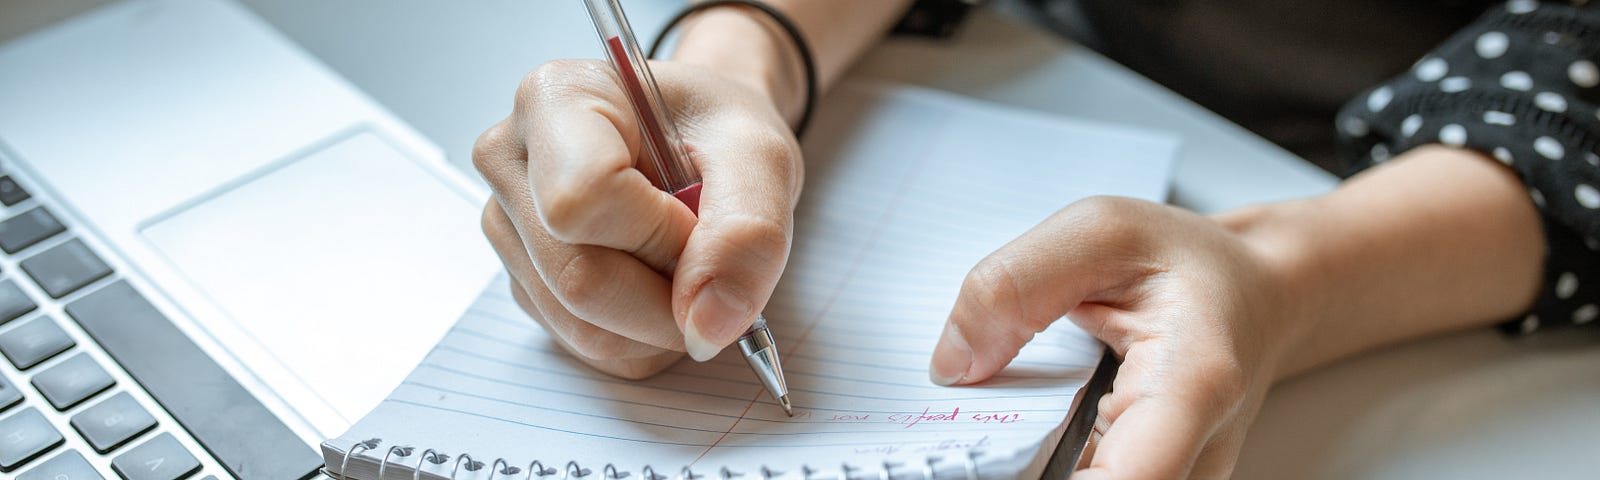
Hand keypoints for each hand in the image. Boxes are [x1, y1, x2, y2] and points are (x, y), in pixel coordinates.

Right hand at [474, 59, 800, 378]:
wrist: (701, 143)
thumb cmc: (719, 133)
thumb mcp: (761, 157)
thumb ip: (748, 233)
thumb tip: (708, 327)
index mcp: (557, 99)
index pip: (581, 201)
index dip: (659, 237)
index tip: (701, 221)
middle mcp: (511, 160)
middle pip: (579, 279)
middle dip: (670, 298)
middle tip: (712, 260)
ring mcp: (508, 227)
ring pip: (584, 326)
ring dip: (661, 323)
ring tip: (687, 263)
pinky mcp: (523, 280)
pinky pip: (587, 346)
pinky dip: (644, 337)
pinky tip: (661, 286)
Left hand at [928, 196, 1301, 478]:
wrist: (1259, 296)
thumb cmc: (1190, 264)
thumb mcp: (1101, 231)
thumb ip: (1015, 285)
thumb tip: (952, 365)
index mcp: (1192, 381)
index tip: (990, 462)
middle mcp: (1197, 452)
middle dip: (1022, 468)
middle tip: (969, 437)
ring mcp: (1180, 479)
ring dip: (1031, 465)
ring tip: (993, 425)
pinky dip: (1045, 466)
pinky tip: (1023, 432)